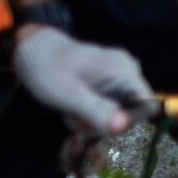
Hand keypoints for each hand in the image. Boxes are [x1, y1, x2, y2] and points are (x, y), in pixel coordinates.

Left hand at [13, 27, 151, 135]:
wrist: (30, 50)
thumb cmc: (46, 68)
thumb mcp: (67, 94)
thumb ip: (96, 110)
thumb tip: (123, 127)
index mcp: (124, 70)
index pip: (147, 106)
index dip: (127, 121)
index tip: (99, 122)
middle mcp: (126, 72)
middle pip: (130, 113)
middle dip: (103, 122)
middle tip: (75, 115)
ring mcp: (116, 78)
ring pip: (115, 114)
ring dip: (92, 120)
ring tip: (69, 110)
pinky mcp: (105, 85)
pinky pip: (105, 108)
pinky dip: (88, 113)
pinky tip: (71, 107)